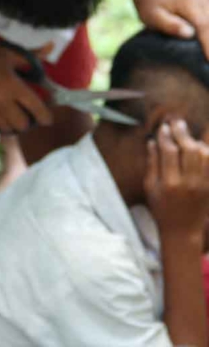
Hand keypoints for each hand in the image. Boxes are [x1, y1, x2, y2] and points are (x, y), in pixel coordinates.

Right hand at [0, 40, 52, 132]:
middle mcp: (1, 102)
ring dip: (14, 125)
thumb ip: (30, 57)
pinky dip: (1, 124)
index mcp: (12, 85)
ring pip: (8, 129)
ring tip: (14, 116)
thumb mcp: (7, 52)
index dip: (46, 116)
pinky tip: (0, 115)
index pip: (36, 108)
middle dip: (30, 122)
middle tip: (29, 115)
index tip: (48, 118)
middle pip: (23, 125)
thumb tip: (49, 50)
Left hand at [134, 0, 208, 57]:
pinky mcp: (208, 7)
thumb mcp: (153, 19)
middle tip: (208, 63)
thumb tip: (189, 34)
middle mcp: (201, 0)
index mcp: (189, 4)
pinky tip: (206, 49)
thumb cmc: (151, 11)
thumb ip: (170, 25)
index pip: (204, 26)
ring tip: (206, 60)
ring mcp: (207, 2)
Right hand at [145, 120, 208, 238]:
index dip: (166, 137)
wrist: (182, 230)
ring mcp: (203, 185)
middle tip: (177, 122)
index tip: (163, 128)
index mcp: (169, 183)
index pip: (169, 152)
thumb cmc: (161, 208)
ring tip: (188, 136)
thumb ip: (152, 164)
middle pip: (189, 150)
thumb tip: (153, 141)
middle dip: (182, 133)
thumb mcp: (149, 187)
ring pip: (204, 154)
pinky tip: (201, 146)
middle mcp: (188, 183)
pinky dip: (208, 152)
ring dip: (196, 141)